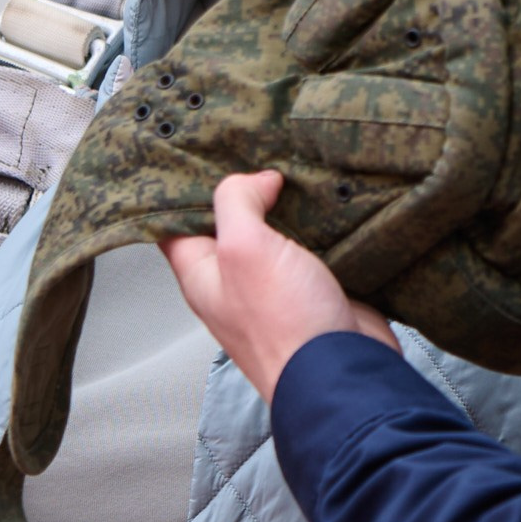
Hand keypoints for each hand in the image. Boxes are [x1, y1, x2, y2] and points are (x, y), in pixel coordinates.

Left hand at [161, 170, 392, 401]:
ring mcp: (277, 287)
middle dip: (245, 189)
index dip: (184, 189)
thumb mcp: (244, 249)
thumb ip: (237, 203)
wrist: (343, 368)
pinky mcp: (315, 289)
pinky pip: (312, 247)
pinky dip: (319, 224)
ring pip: (275, 233)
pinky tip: (327, 202)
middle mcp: (235, 282)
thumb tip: (257, 180)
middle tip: (255, 153)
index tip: (199, 153)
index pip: (176, 223)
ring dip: (286, 205)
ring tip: (294, 167)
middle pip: (230, 224)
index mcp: (203, 275)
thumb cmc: (285, 326)